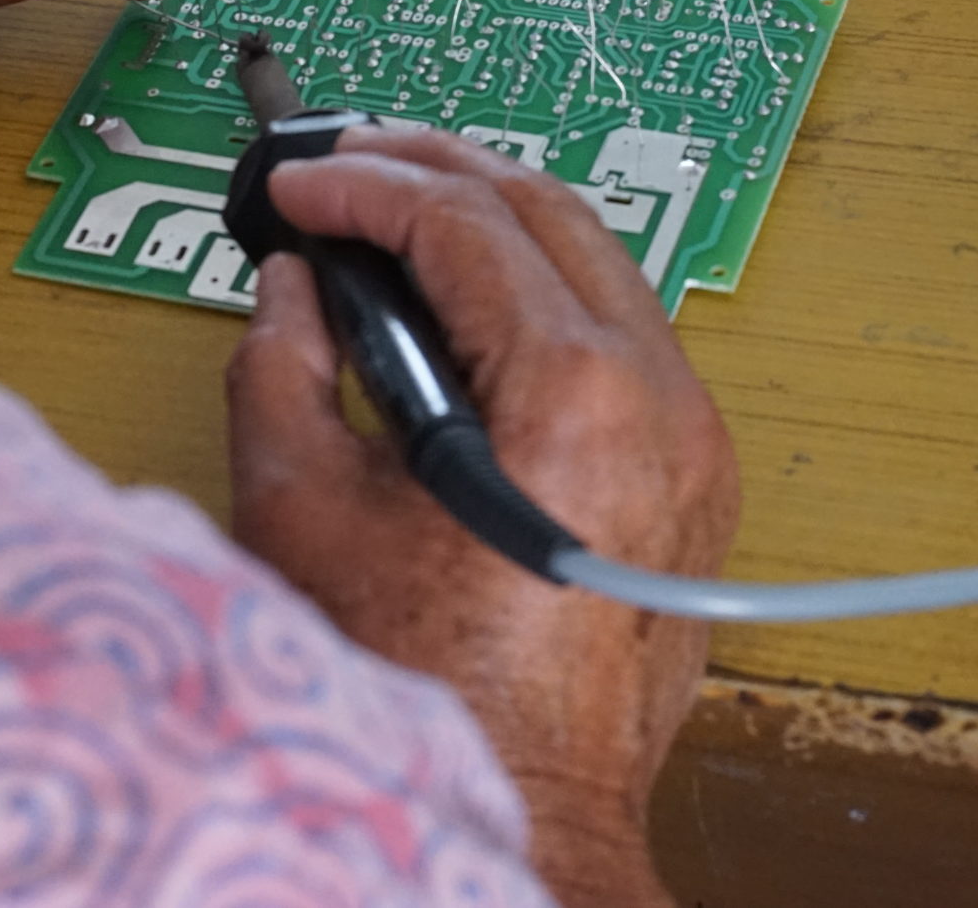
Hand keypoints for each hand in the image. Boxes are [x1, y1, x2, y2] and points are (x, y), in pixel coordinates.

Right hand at [226, 127, 739, 907]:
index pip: (464, 220)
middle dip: (436, 167)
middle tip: (348, 163)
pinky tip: (465, 299)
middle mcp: (660, 402)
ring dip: (492, 218)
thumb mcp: (304, 513)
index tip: (303, 183)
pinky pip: (620, 330)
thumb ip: (283, 368)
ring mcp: (693, 438)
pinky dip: (538, 289)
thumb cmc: (431, 701)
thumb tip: (293, 294)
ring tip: (396, 210)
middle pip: (548, 208)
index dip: (365, 181)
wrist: (530, 815)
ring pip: (596, 258)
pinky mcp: (695, 476)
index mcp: (576, 398)